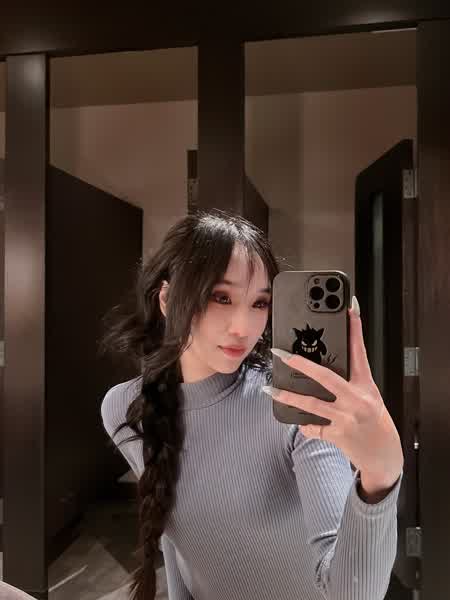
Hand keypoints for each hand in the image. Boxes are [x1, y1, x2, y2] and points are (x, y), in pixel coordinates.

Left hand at [264, 296, 403, 490]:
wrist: (384, 456)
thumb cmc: (374, 421)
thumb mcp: (368, 395)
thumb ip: (351, 379)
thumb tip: (328, 362)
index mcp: (366, 385)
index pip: (359, 352)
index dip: (355, 329)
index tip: (350, 309)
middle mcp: (357, 399)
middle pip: (326, 377)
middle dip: (301, 363)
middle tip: (281, 353)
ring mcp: (346, 418)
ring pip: (311, 404)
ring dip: (289, 397)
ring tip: (271, 390)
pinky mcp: (338, 435)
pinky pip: (313, 428)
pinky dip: (305, 426)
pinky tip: (301, 424)